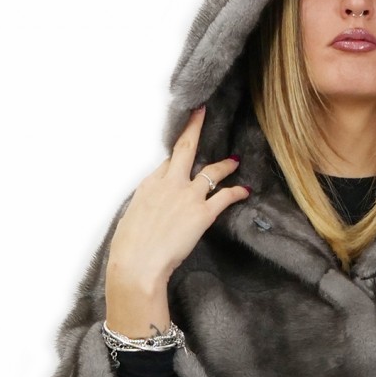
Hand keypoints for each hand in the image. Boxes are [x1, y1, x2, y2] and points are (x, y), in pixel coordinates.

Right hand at [107, 105, 249, 294]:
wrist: (138, 263)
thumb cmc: (130, 248)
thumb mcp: (131, 219)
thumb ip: (145, 210)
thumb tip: (150, 214)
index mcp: (149, 185)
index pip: (166, 164)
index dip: (176, 158)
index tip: (182, 149)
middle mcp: (169, 183)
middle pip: (185, 148)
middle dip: (194, 127)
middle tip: (202, 113)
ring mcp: (187, 196)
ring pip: (211, 170)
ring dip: (225, 164)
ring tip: (234, 161)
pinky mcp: (202, 213)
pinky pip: (225, 196)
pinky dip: (237, 192)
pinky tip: (245, 190)